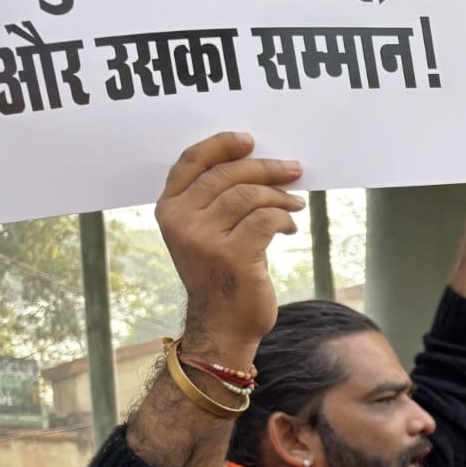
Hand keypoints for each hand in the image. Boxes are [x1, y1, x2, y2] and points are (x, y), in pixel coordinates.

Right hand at [155, 132, 305, 351]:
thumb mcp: (205, 235)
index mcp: (169, 209)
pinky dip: (283, 218)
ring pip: (249, 195)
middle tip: (293, 170)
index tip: (249, 141)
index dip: (220, 145)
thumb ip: (216, 202)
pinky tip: (289, 225)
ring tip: (295, 204)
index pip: (191, 162)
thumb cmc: (221, 276)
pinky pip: (266, 219)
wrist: (222, 325)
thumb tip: (259, 167)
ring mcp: (205, 238)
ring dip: (279, 196)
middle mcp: (182, 220)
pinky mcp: (234, 255)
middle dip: (265, 168)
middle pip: (227, 175)